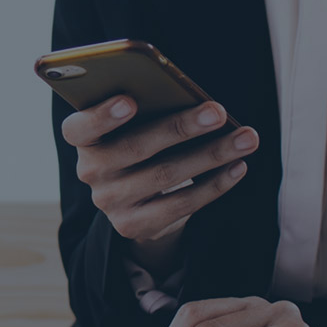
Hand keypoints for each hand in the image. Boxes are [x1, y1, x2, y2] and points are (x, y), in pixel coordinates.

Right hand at [61, 95, 257, 267]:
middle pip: (136, 148)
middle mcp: (90, 171)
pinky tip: (238, 167)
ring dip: (211, 155)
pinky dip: (214, 185)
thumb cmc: (140, 140)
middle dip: (181, 127)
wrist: (135, 197)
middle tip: (217, 111)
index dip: (102, 115)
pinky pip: (180, 205)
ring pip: (165, 176)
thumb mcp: (133, 124)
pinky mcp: (134, 225)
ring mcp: (110, 202)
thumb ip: (147, 109)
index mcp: (83, 138)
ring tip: (246, 138)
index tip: (130, 100)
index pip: (80, 128)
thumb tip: (193, 101)